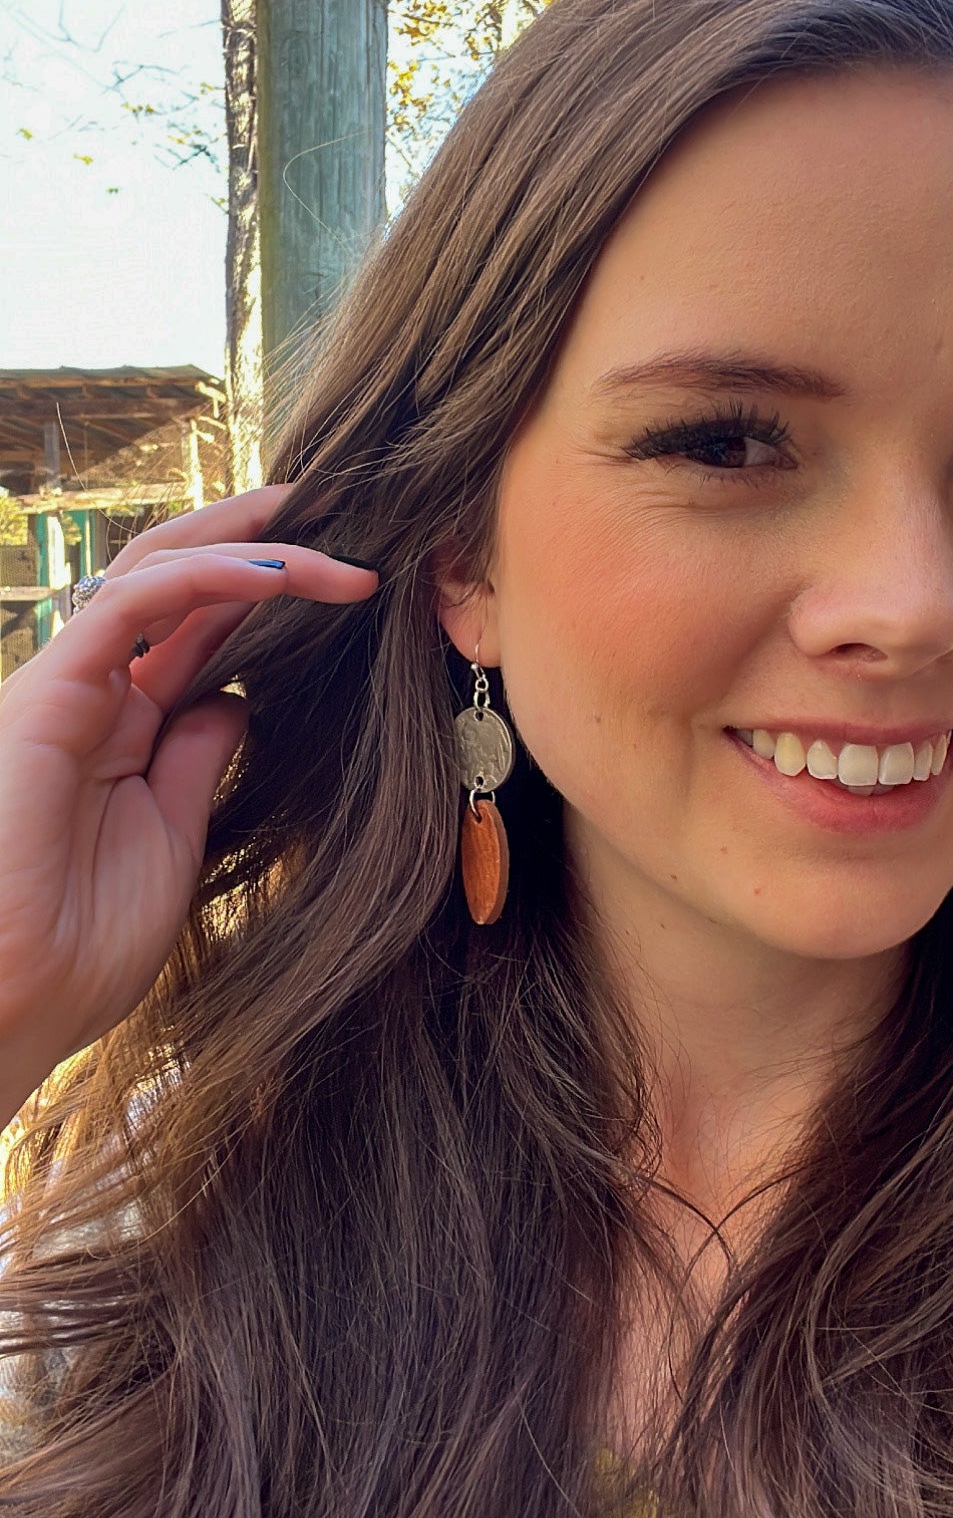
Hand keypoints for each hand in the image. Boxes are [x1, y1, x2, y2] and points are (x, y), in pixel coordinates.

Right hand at [0, 487, 377, 1123]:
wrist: (10, 1005)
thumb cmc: (77, 949)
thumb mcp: (171, 841)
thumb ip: (197, 761)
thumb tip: (237, 701)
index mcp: (124, 727)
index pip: (202, 629)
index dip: (272, 594)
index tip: (354, 583)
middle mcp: (95, 692)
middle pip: (180, 579)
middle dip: (259, 536)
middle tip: (343, 511)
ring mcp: (68, 687)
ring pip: (158, 570)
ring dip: (249, 545)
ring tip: (333, 538)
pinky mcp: (49, 693)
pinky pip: (130, 604)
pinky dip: (207, 578)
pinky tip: (280, 576)